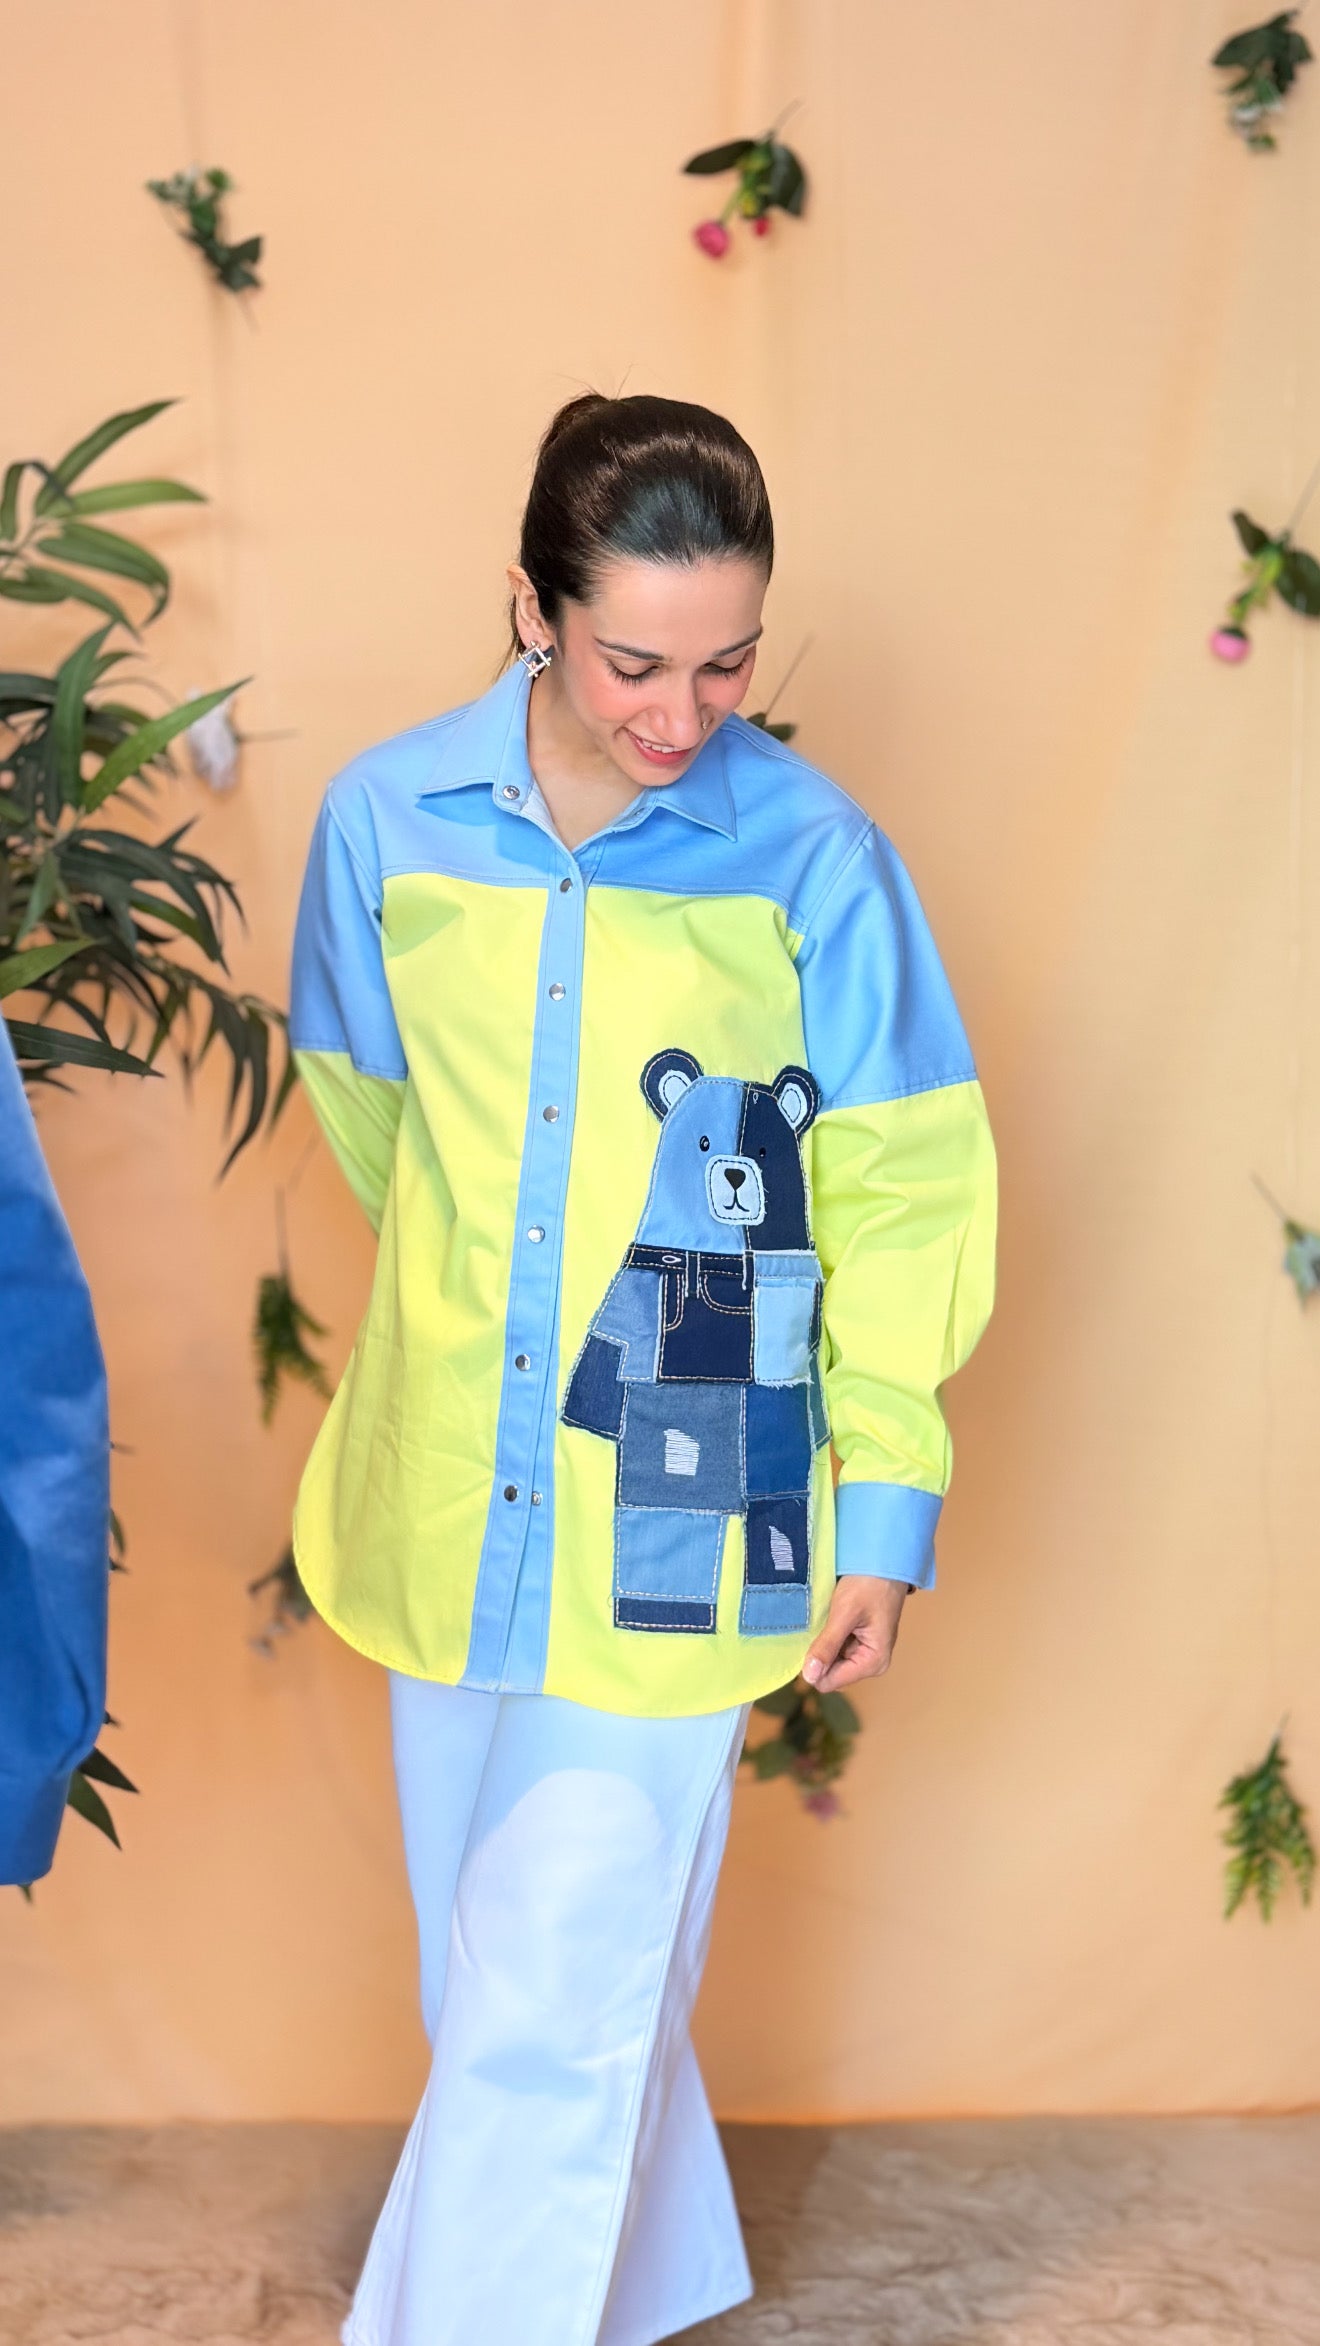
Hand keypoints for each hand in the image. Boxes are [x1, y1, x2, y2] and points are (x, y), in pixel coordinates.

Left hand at [801, 1575, 909, 1693]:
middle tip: (816, 1627)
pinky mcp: (858, 1642)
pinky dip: (826, 1637)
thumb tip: (809, 1677)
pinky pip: (834, 1649)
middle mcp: (871, 1664)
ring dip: (822, 1644)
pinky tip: (826, 1620)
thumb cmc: (869, 1584)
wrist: (883, 1560)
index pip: (829, 1682)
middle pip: (829, 1673)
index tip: (805, 1641)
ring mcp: (864, 1653)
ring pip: (829, 1661)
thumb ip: (827, 1646)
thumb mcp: (844, 1614)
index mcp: (873, 1663)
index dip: (813, 1665)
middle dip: (818, 1654)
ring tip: (822, 1621)